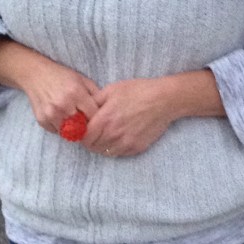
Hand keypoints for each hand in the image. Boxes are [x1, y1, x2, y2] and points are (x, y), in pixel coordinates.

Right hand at [0, 38, 100, 133]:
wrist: (34, 74)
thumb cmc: (61, 76)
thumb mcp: (82, 80)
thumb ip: (95, 94)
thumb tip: (107, 111)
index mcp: (76, 93)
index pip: (94, 116)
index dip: (99, 119)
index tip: (100, 120)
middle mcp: (63, 105)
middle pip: (83, 127)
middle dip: (87, 126)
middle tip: (87, 123)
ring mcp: (51, 114)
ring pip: (70, 133)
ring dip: (74, 129)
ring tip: (74, 119)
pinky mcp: (42, 120)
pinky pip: (58, 132)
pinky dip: (61, 128)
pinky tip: (61, 117)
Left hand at [83, 70, 223, 157]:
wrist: (163, 100)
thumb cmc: (138, 91)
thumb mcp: (111, 90)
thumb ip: (94, 102)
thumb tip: (82, 111)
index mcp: (105, 119)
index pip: (84, 137)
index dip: (80, 135)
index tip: (82, 130)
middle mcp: (114, 134)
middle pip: (93, 147)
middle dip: (90, 141)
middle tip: (92, 134)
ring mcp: (126, 143)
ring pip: (105, 152)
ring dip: (102, 146)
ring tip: (105, 136)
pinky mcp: (136, 147)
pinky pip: (119, 154)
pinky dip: (115, 148)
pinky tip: (118, 138)